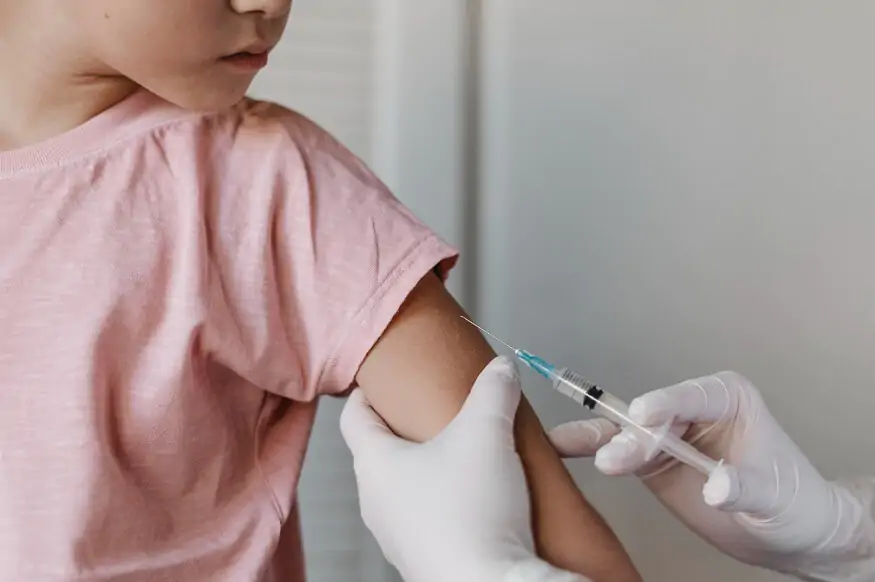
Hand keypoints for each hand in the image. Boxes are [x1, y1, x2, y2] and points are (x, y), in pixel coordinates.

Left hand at [341, 356, 587, 581]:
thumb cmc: (470, 516)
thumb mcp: (486, 432)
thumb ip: (493, 391)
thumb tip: (501, 369)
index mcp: (374, 464)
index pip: (354, 415)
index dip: (368, 391)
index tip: (383, 378)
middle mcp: (377, 501)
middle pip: (387, 449)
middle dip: (416, 427)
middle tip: (439, 408)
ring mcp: (400, 533)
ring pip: (415, 484)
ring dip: (442, 464)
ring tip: (474, 449)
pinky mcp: (428, 555)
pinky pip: (436, 515)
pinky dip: (458, 498)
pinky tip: (489, 493)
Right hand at [549, 371, 862, 577]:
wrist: (788, 534)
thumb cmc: (794, 503)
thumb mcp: (776, 495)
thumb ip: (745, 487)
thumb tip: (717, 486)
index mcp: (728, 399)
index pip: (691, 396)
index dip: (666, 404)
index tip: (644, 414)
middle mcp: (693, 410)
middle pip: (652, 416)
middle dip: (632, 435)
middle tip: (616, 457)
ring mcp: (669, 434)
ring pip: (626, 430)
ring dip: (604, 442)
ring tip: (572, 447)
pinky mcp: (652, 460)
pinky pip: (617, 450)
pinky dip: (590, 447)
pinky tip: (563, 445)